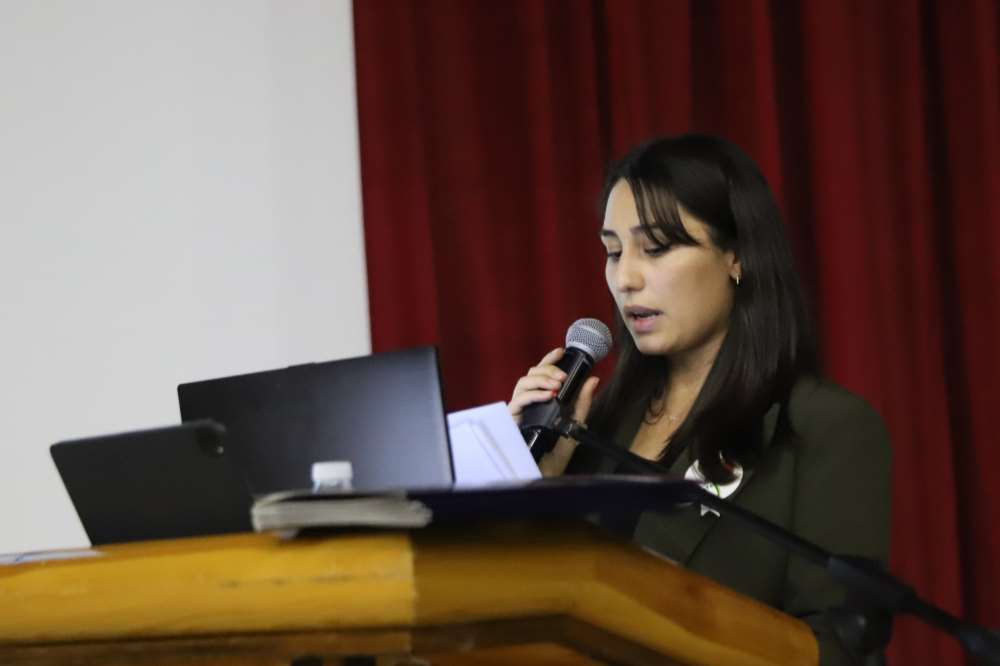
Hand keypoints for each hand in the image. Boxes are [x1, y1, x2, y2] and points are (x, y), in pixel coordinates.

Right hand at [509, 347, 600, 476]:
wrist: (547, 471)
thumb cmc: (557, 449)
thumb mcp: (575, 422)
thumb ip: (582, 402)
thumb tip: (593, 380)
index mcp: (540, 399)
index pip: (541, 373)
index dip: (549, 360)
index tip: (560, 351)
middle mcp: (528, 401)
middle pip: (531, 374)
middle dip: (547, 370)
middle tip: (563, 376)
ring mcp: (519, 409)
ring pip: (522, 383)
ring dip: (541, 380)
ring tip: (557, 384)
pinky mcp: (512, 418)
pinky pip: (518, 400)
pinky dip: (534, 395)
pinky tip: (548, 395)